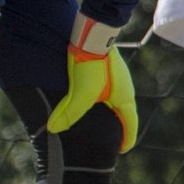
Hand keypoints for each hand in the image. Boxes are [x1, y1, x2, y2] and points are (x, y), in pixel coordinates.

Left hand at [47, 16, 137, 151]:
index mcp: (124, 97)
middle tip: (112, 137)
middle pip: (125, 112)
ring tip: (101, 119)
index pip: (130, 124)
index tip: (123, 149)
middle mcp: (125, 88)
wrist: (92, 34)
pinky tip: (93, 98)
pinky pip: (110, 89)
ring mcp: (119, 77)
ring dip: (111, 111)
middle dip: (119, 125)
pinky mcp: (111, 68)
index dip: (127, 138)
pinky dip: (105, 99)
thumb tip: (53, 129)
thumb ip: (69, 113)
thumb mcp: (81, 93)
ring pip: (117, 99)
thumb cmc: (91, 64)